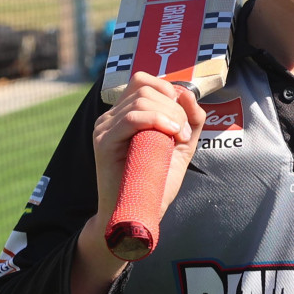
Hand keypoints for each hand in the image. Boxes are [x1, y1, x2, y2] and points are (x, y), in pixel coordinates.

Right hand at [71, 73, 203, 293]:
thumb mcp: (181, 145)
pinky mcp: (104, 142)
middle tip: (183, 133)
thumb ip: (190, 119)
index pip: (143, 81)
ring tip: (178, 138)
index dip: (168, 90)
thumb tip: (188, 93)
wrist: (138, 212)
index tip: (183, 118)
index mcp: (125, 115)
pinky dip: (158, 121)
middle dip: (174, 106)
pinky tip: (172, 135)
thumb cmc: (156, 182)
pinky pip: (131, 118)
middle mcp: (111, 118)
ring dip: (170, 115)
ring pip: (142, 100)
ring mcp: (105, 128)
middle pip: (145, 87)